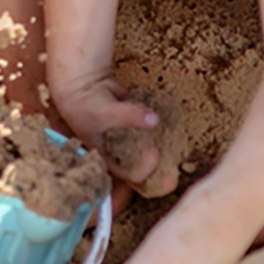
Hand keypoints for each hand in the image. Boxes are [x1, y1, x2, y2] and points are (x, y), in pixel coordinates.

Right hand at [55, 76, 176, 198]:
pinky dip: (162, 129)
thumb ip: (129, 116)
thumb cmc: (87, 106)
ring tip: (180, 147)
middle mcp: (121, 155)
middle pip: (145, 169)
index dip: (145, 169)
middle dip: (163, 172)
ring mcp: (131, 141)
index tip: (154, 151)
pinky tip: (174, 125)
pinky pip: (152, 131)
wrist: (83, 88)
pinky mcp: (137, 126)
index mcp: (110, 160)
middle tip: (176, 171)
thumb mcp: (106, 113)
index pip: (131, 175)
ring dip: (166, 150)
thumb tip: (155, 120)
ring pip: (151, 150)